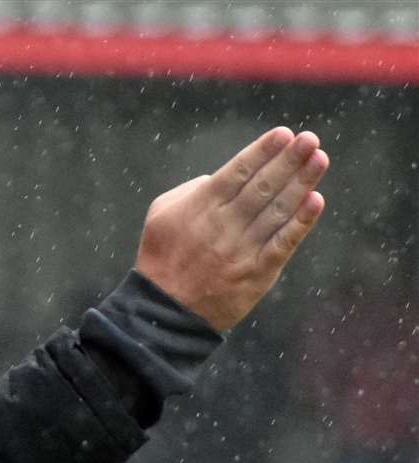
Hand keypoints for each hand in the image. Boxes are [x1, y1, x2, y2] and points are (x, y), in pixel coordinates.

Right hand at [135, 127, 327, 330]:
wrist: (165, 312)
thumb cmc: (162, 258)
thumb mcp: (160, 216)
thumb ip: (189, 191)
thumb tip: (218, 177)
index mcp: (199, 207)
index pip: (237, 172)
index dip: (262, 151)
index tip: (284, 133)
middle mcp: (223, 225)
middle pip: (262, 186)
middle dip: (288, 160)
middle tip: (310, 139)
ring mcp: (242, 249)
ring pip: (277, 210)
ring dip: (301, 183)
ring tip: (319, 159)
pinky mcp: (256, 273)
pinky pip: (282, 243)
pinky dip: (300, 222)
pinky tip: (315, 201)